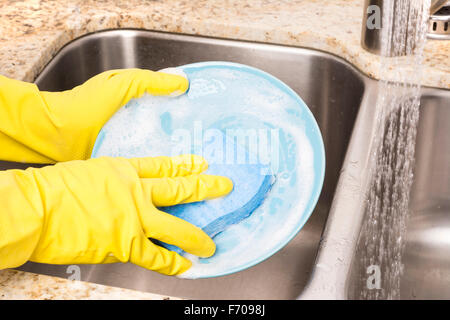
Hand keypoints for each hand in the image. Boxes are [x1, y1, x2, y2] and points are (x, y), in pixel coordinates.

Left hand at [0, 69, 187, 162]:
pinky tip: (172, 166)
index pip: (168, 99)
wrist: (57, 133)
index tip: (204, 112)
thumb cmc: (86, 104)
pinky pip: (145, 157)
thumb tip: (183, 83)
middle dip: (184, 129)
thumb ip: (151, 81)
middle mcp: (135, 117)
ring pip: (158, 141)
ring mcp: (130, 137)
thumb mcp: (122, 83)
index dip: (186, 103)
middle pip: (166, 122)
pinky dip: (157, 160)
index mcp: (136, 97)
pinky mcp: (124, 156)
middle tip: (205, 138)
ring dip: (173, 147)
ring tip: (195, 155)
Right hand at [0, 155, 232, 274]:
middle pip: (179, 189)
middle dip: (206, 188)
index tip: (202, 164)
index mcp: (124, 169)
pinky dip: (171, 263)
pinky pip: (156, 256)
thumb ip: (110, 182)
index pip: (163, 166)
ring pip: (176, 227)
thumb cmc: (52, 189)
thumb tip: (119, 191)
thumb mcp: (88, 172)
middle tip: (225, 187)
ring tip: (210, 245)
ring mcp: (134, 217)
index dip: (185, 165)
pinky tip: (184, 265)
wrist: (36, 208)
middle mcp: (135, 191)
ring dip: (196, 237)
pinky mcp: (126, 243)